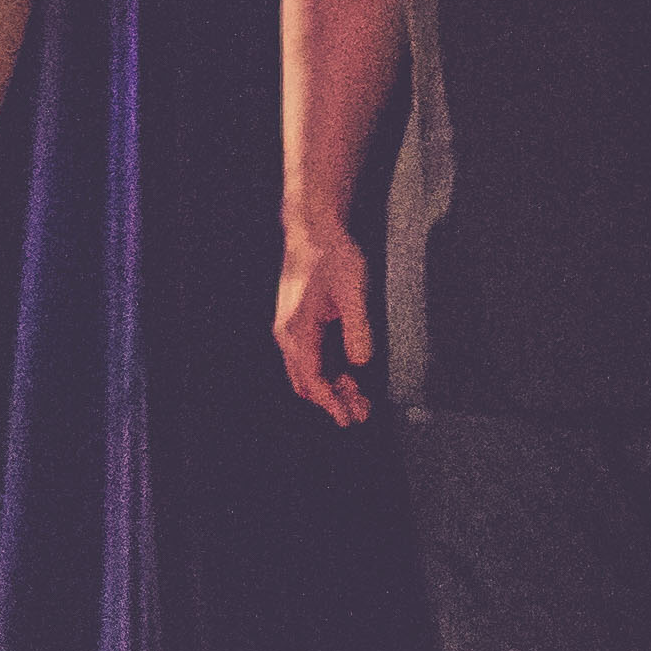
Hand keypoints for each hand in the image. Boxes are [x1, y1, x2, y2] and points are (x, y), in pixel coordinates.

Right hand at [273, 215, 375, 427]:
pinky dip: (327, 372)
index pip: (312, 379)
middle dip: (332, 401)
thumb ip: (357, 328)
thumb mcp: (354, 291)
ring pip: (306, 372)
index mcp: (298, 330)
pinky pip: (309, 358)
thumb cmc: (332, 256)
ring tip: (359, 397)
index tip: (349, 419)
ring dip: (331, 387)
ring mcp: (290, 329)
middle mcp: (288, 334)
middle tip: (361, 413)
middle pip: (306, 382)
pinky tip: (348, 374)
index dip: (331, 403)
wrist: (312, 231)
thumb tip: (361, 362)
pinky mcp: (297, 323)